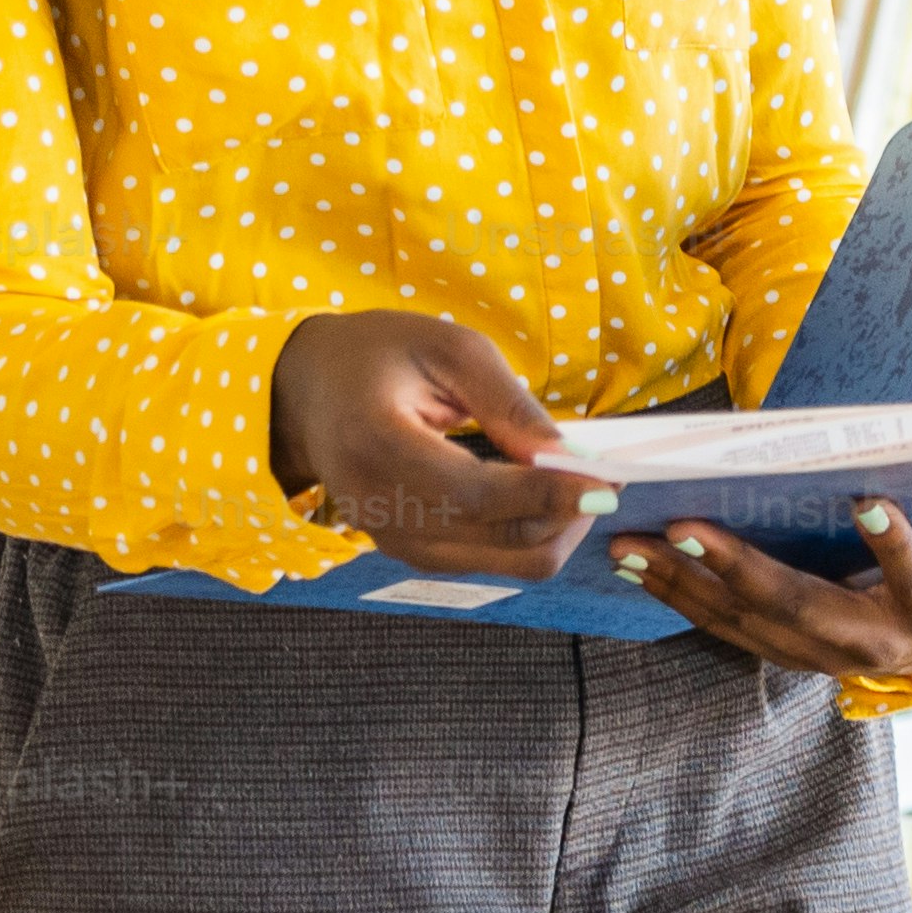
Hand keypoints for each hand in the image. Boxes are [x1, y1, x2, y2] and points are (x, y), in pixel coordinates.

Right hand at [269, 312, 612, 580]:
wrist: (306, 392)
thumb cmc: (379, 355)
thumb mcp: (449, 348)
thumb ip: (508, 403)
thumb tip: (568, 457)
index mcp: (377, 443)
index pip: (474, 494)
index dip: (546, 496)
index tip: (604, 484)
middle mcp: (377, 507)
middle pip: (494, 539)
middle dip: (563, 517)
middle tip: (603, 480)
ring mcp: (388, 539)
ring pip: (498, 564)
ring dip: (550, 532)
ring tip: (573, 486)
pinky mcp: (404, 551)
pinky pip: (483, 561)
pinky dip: (523, 537)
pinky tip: (539, 500)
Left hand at [616, 501, 911, 703]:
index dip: (894, 549)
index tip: (869, 505)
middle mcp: (880, 647)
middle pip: (806, 611)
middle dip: (739, 571)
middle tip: (686, 528)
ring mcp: (827, 659)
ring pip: (751, 627)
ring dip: (688, 586)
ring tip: (636, 546)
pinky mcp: (790, 655)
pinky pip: (729, 631)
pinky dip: (682, 597)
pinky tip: (640, 564)